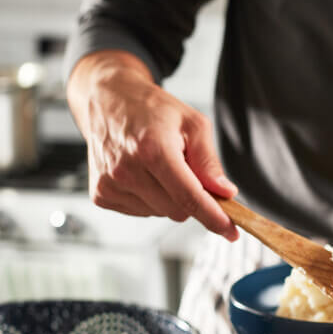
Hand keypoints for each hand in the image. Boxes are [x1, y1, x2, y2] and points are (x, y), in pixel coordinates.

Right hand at [67, 50, 238, 239]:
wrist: (108, 101)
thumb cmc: (153, 111)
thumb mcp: (193, 124)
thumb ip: (209, 161)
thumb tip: (225, 193)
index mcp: (153, 150)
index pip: (189, 197)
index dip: (214, 218)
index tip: (231, 231)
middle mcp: (126, 170)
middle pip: (178, 211)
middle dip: (192, 199)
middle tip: (188, 173)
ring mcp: (110, 184)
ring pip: (160, 213)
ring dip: (170, 198)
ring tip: (159, 167)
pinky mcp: (100, 194)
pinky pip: (142, 212)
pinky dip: (151, 199)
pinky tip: (143, 175)